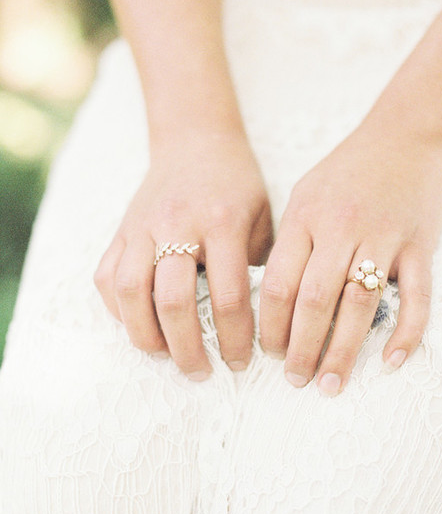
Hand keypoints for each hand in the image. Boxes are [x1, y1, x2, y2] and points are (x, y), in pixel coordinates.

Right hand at [95, 135, 272, 377]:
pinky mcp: (120, 231)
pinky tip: (139, 326)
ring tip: (165, 356)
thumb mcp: (262, 217)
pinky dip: (119, 310)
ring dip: (146, 336)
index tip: (239, 362)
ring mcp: (142, 227)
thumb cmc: (237, 185)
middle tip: (201, 372)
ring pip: (131, 293)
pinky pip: (107, 279)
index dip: (234, 338)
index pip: (228, 296)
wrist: (196, 141)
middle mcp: (178, 225)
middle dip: (188, 349)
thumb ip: (260, 265)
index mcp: (223, 223)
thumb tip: (262, 324)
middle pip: (174, 302)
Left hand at [259, 124, 441, 395]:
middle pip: (315, 300)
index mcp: (306, 218)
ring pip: (360, 304)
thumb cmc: (346, 174)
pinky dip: (406, 332)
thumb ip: (290, 244)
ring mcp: (384, 237)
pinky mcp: (420, 246)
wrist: (405, 138)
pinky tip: (392, 362)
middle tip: (295, 380)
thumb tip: (268, 303)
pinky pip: (416, 296)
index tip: (268, 354)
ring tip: (330, 383)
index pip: (280, 283)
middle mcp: (342, 228)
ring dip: (344, 351)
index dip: (270, 326)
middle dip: (301, 348)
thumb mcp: (305, 197)